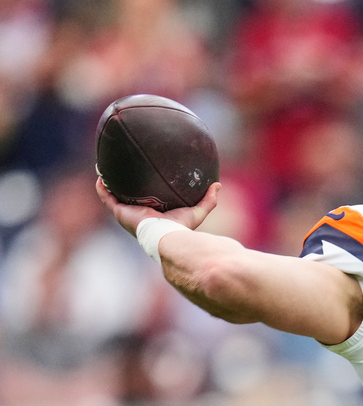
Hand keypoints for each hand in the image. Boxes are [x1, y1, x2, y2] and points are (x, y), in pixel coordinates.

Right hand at [95, 178, 221, 235]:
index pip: (148, 201)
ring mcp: (128, 213)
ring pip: (115, 197)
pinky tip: (100, 177)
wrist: (167, 235)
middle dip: (126, 188)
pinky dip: (103, 188)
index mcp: (154, 215)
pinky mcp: (120, 212)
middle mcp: (139, 214)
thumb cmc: (181, 227)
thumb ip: (209, 200)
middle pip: (130, 199)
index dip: (145, 192)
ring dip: (111, 185)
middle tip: (124, 171)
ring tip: (107, 170)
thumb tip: (218, 185)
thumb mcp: (197, 211)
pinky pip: (107, 198)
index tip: (145, 179)